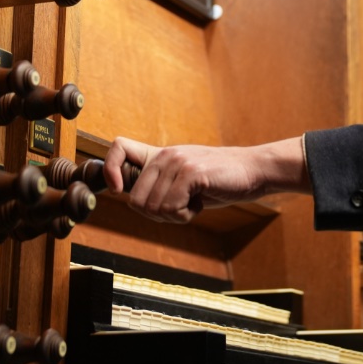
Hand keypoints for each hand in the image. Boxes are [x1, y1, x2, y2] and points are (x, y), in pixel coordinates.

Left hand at [101, 136, 310, 222]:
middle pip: (134, 200)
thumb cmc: (219, 179)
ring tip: (193, 202)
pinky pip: (172, 207)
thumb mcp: (184, 177)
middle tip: (179, 208)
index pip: (118, 147)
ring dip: (174, 216)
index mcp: (159, 155)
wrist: (253, 171)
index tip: (121, 190)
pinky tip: (199, 204)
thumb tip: (132, 199)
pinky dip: (185, 215)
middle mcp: (164, 156)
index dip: (109, 171)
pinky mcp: (191, 173)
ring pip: (153, 208)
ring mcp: (177, 163)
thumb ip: (159, 183)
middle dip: (156, 215)